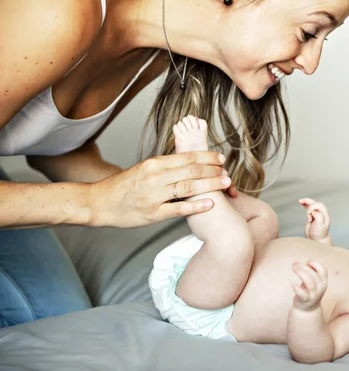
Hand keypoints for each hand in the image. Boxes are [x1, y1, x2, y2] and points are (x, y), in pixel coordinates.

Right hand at [89, 151, 228, 226]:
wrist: (99, 203)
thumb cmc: (123, 186)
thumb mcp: (144, 169)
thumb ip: (165, 166)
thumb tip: (189, 160)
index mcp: (154, 164)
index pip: (187, 157)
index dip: (207, 156)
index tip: (220, 158)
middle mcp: (155, 177)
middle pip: (191, 170)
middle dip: (213, 169)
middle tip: (227, 170)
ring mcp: (154, 196)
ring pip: (188, 187)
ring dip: (210, 185)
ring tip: (225, 183)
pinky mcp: (153, 214)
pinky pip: (178, 209)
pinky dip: (196, 206)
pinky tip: (210, 204)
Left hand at [291, 261, 327, 311]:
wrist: (308, 309)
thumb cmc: (309, 290)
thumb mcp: (312, 280)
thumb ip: (308, 271)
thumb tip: (296, 263)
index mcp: (323, 280)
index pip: (323, 269)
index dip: (315, 263)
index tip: (306, 263)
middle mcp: (321, 287)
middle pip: (314, 274)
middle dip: (304, 267)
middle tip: (294, 265)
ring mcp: (314, 294)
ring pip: (310, 283)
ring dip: (301, 274)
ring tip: (294, 269)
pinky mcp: (306, 300)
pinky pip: (302, 294)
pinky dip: (297, 288)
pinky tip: (292, 283)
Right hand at [299, 198, 329, 241]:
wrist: (316, 240)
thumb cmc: (319, 233)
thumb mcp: (320, 225)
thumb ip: (318, 216)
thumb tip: (313, 211)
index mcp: (324, 214)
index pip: (319, 205)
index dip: (312, 207)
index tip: (309, 214)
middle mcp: (321, 213)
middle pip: (315, 203)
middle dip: (308, 202)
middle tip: (302, 202)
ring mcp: (316, 215)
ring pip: (311, 205)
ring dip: (306, 202)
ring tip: (300, 201)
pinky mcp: (312, 217)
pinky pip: (308, 209)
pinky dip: (305, 205)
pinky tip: (301, 203)